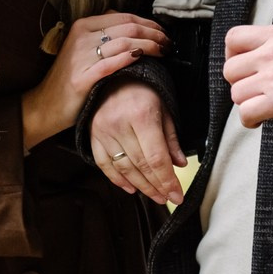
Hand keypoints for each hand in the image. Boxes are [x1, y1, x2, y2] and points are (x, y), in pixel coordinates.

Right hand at [21, 12, 167, 150]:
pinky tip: (143, 59)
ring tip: (163, 52)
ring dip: (150, 46)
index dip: (149, 22)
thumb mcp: (82, 48)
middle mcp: (81, 36)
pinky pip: (113, 63)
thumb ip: (102, 32)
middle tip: (168, 43)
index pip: (125, 17)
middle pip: (128, 27)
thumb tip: (133, 23)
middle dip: (154, 33)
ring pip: (125, 43)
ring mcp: (81, 56)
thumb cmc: (70, 78)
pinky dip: (131, 58)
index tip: (163, 32)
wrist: (46, 105)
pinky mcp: (83, 77)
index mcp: (82, 25)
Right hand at [90, 83, 186, 205]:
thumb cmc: (143, 89)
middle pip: (140, 166)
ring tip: (155, 196)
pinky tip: (130, 188)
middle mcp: (119, 124)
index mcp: (141, 115)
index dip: (167, 181)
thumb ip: (171, 138)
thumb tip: (179, 164)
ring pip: (123, 169)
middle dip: (157, 186)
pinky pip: (104, 164)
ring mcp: (103, 131)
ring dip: (141, 186)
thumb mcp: (164, 108)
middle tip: (168, 198)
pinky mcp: (93, 135)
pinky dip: (117, 180)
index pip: (156, 158)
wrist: (115, 75)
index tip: (177, 195)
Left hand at [223, 23, 272, 127]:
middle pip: (230, 70)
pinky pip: (246, 113)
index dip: (231, 53)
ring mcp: (272, 79)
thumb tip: (270, 48)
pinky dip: (249, 119)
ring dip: (246, 101)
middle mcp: (269, 55)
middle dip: (239, 81)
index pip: (234, 38)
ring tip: (260, 104)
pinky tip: (259, 119)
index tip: (240, 63)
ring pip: (236, 93)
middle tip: (253, 88)